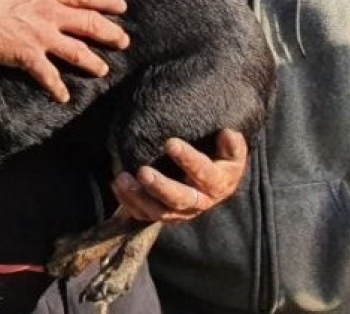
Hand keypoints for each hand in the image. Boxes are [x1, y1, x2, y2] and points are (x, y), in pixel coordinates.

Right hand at [0, 0, 128, 100]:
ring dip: (92, 62)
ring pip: (77, 52)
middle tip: (123, 41)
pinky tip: (63, 97)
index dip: (106, 0)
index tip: (122, 6)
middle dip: (110, 34)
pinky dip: (57, 88)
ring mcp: (42, 37)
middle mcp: (50, 15)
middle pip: (90, 25)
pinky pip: (49, 76)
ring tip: (102, 70)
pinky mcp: (29, 57)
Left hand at [112, 129, 247, 222]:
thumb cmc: (220, 161)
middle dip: (160, 187)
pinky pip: (144, 215)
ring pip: (159, 212)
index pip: (205, 174)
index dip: (189, 160)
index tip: (170, 143)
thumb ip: (232, 146)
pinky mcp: (163, 216)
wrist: (213, 184)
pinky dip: (128, 202)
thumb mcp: (231, 154)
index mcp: (218, 185)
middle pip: (180, 199)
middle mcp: (199, 203)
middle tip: (143, 172)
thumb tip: (227, 134)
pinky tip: (117, 185)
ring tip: (121, 179)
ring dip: (138, 197)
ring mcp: (180, 213)